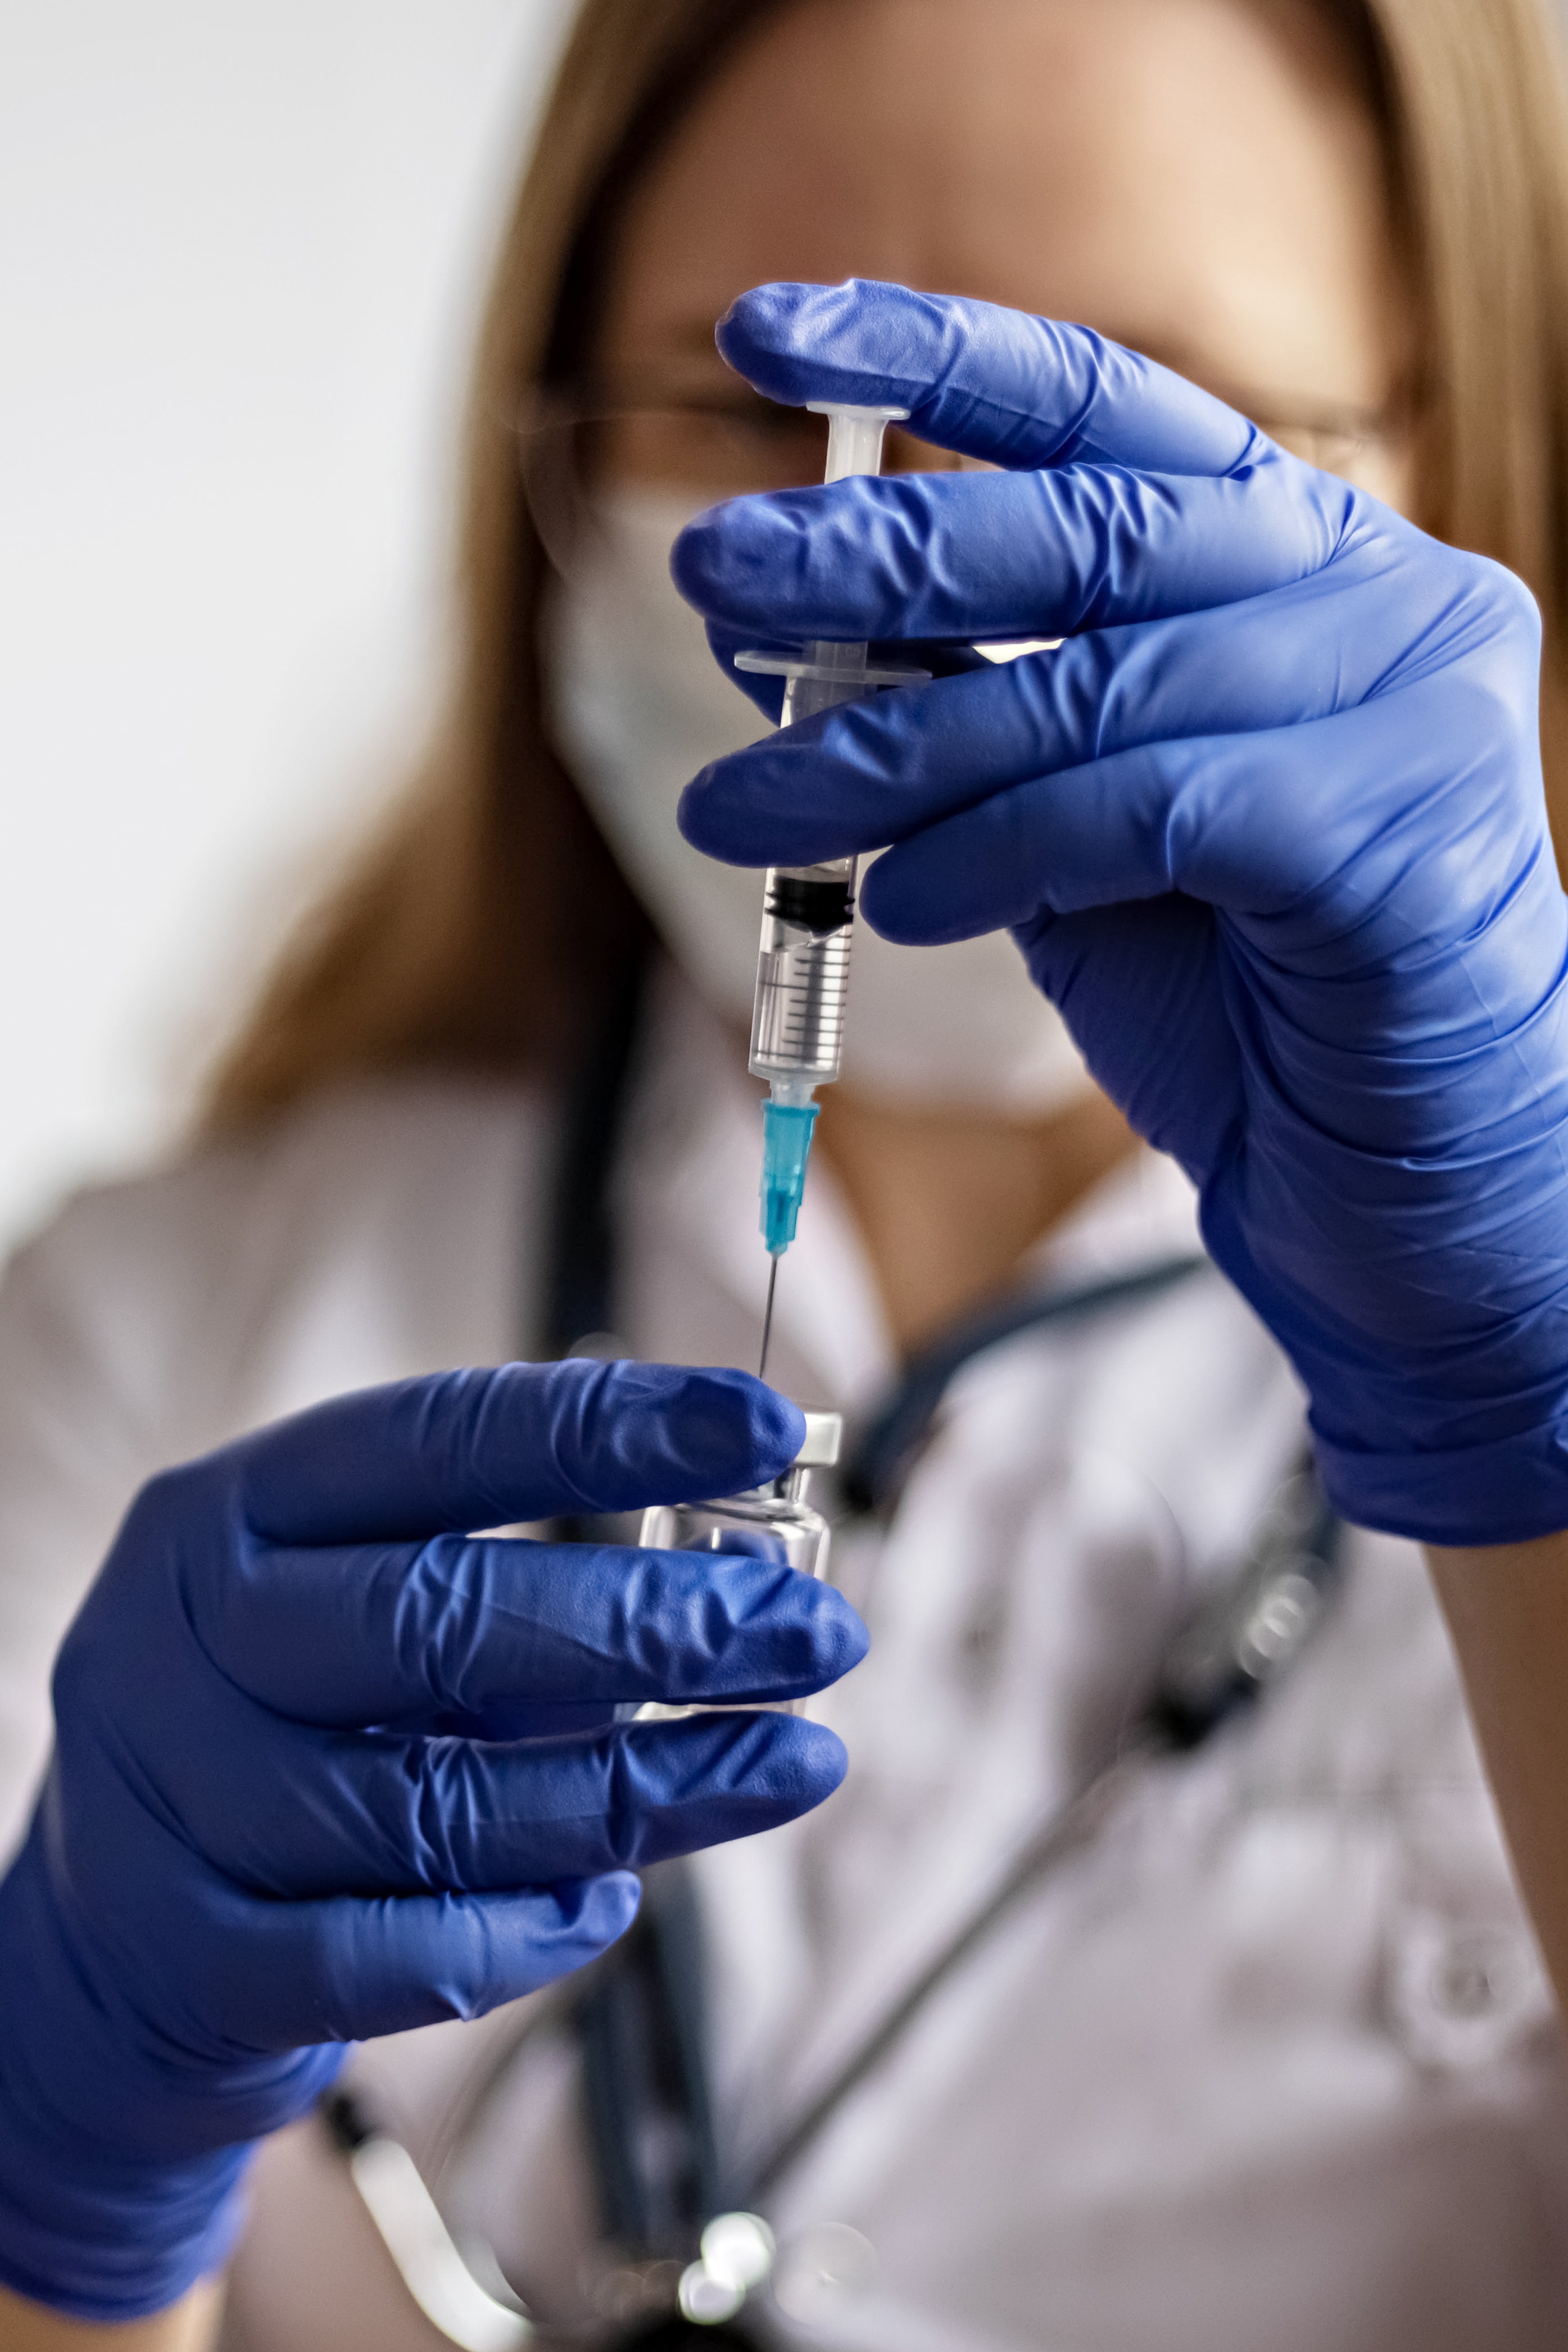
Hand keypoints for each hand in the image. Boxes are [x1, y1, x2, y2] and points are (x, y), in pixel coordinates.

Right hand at [0, 1361, 863, 2321]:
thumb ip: (528, 1590)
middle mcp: (177, 1640)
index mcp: (232, 1512)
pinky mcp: (194, 1960)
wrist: (106, 1944)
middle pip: (438, 1618)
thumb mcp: (373, 1613)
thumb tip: (753, 1578)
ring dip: (643, 1790)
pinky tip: (616, 1900)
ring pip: (437, 1804)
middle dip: (655, 1621)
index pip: (434, 1438)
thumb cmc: (298, 1729)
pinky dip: (527, 1932)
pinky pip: (394, 1956)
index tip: (764, 1425)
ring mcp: (169, 1805)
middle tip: (818, 1630)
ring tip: (791, 1763)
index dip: (607, 1429)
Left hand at [675, 278, 1567, 1547]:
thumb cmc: (1245, 1008)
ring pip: (1096, 685)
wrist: (1398, 1202)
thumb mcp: (1075, 827)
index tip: (769, 330)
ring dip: (888, 750)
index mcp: (1307, 561)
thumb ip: (973, 710)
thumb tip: (784, 620)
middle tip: (710, 573)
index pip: (1112, 411)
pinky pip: (1149, 806)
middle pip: (1090, 527)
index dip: (937, 356)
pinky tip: (905, 905)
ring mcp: (1414, 703)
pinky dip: (999, 852)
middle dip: (873, 550)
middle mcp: (1382, 593)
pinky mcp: (1404, 830)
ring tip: (746, 809)